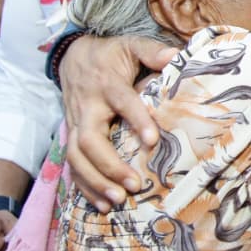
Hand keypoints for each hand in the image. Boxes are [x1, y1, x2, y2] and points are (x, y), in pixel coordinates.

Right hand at [60, 35, 175, 211]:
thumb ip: (153, 51)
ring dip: (96, 181)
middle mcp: (87, 107)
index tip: (152, 140)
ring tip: (119, 200)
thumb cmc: (109, 55)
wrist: (72, 55)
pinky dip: (85, 186)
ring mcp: (76, 124)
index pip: (121, 101)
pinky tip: (103, 204)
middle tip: (135, 185)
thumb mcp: (130, 45)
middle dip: (110, 165)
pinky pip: (72, 165)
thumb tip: (178, 56)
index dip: (135, 119)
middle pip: (90, 140)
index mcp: (106, 84)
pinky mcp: (72, 136)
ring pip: (77, 157)